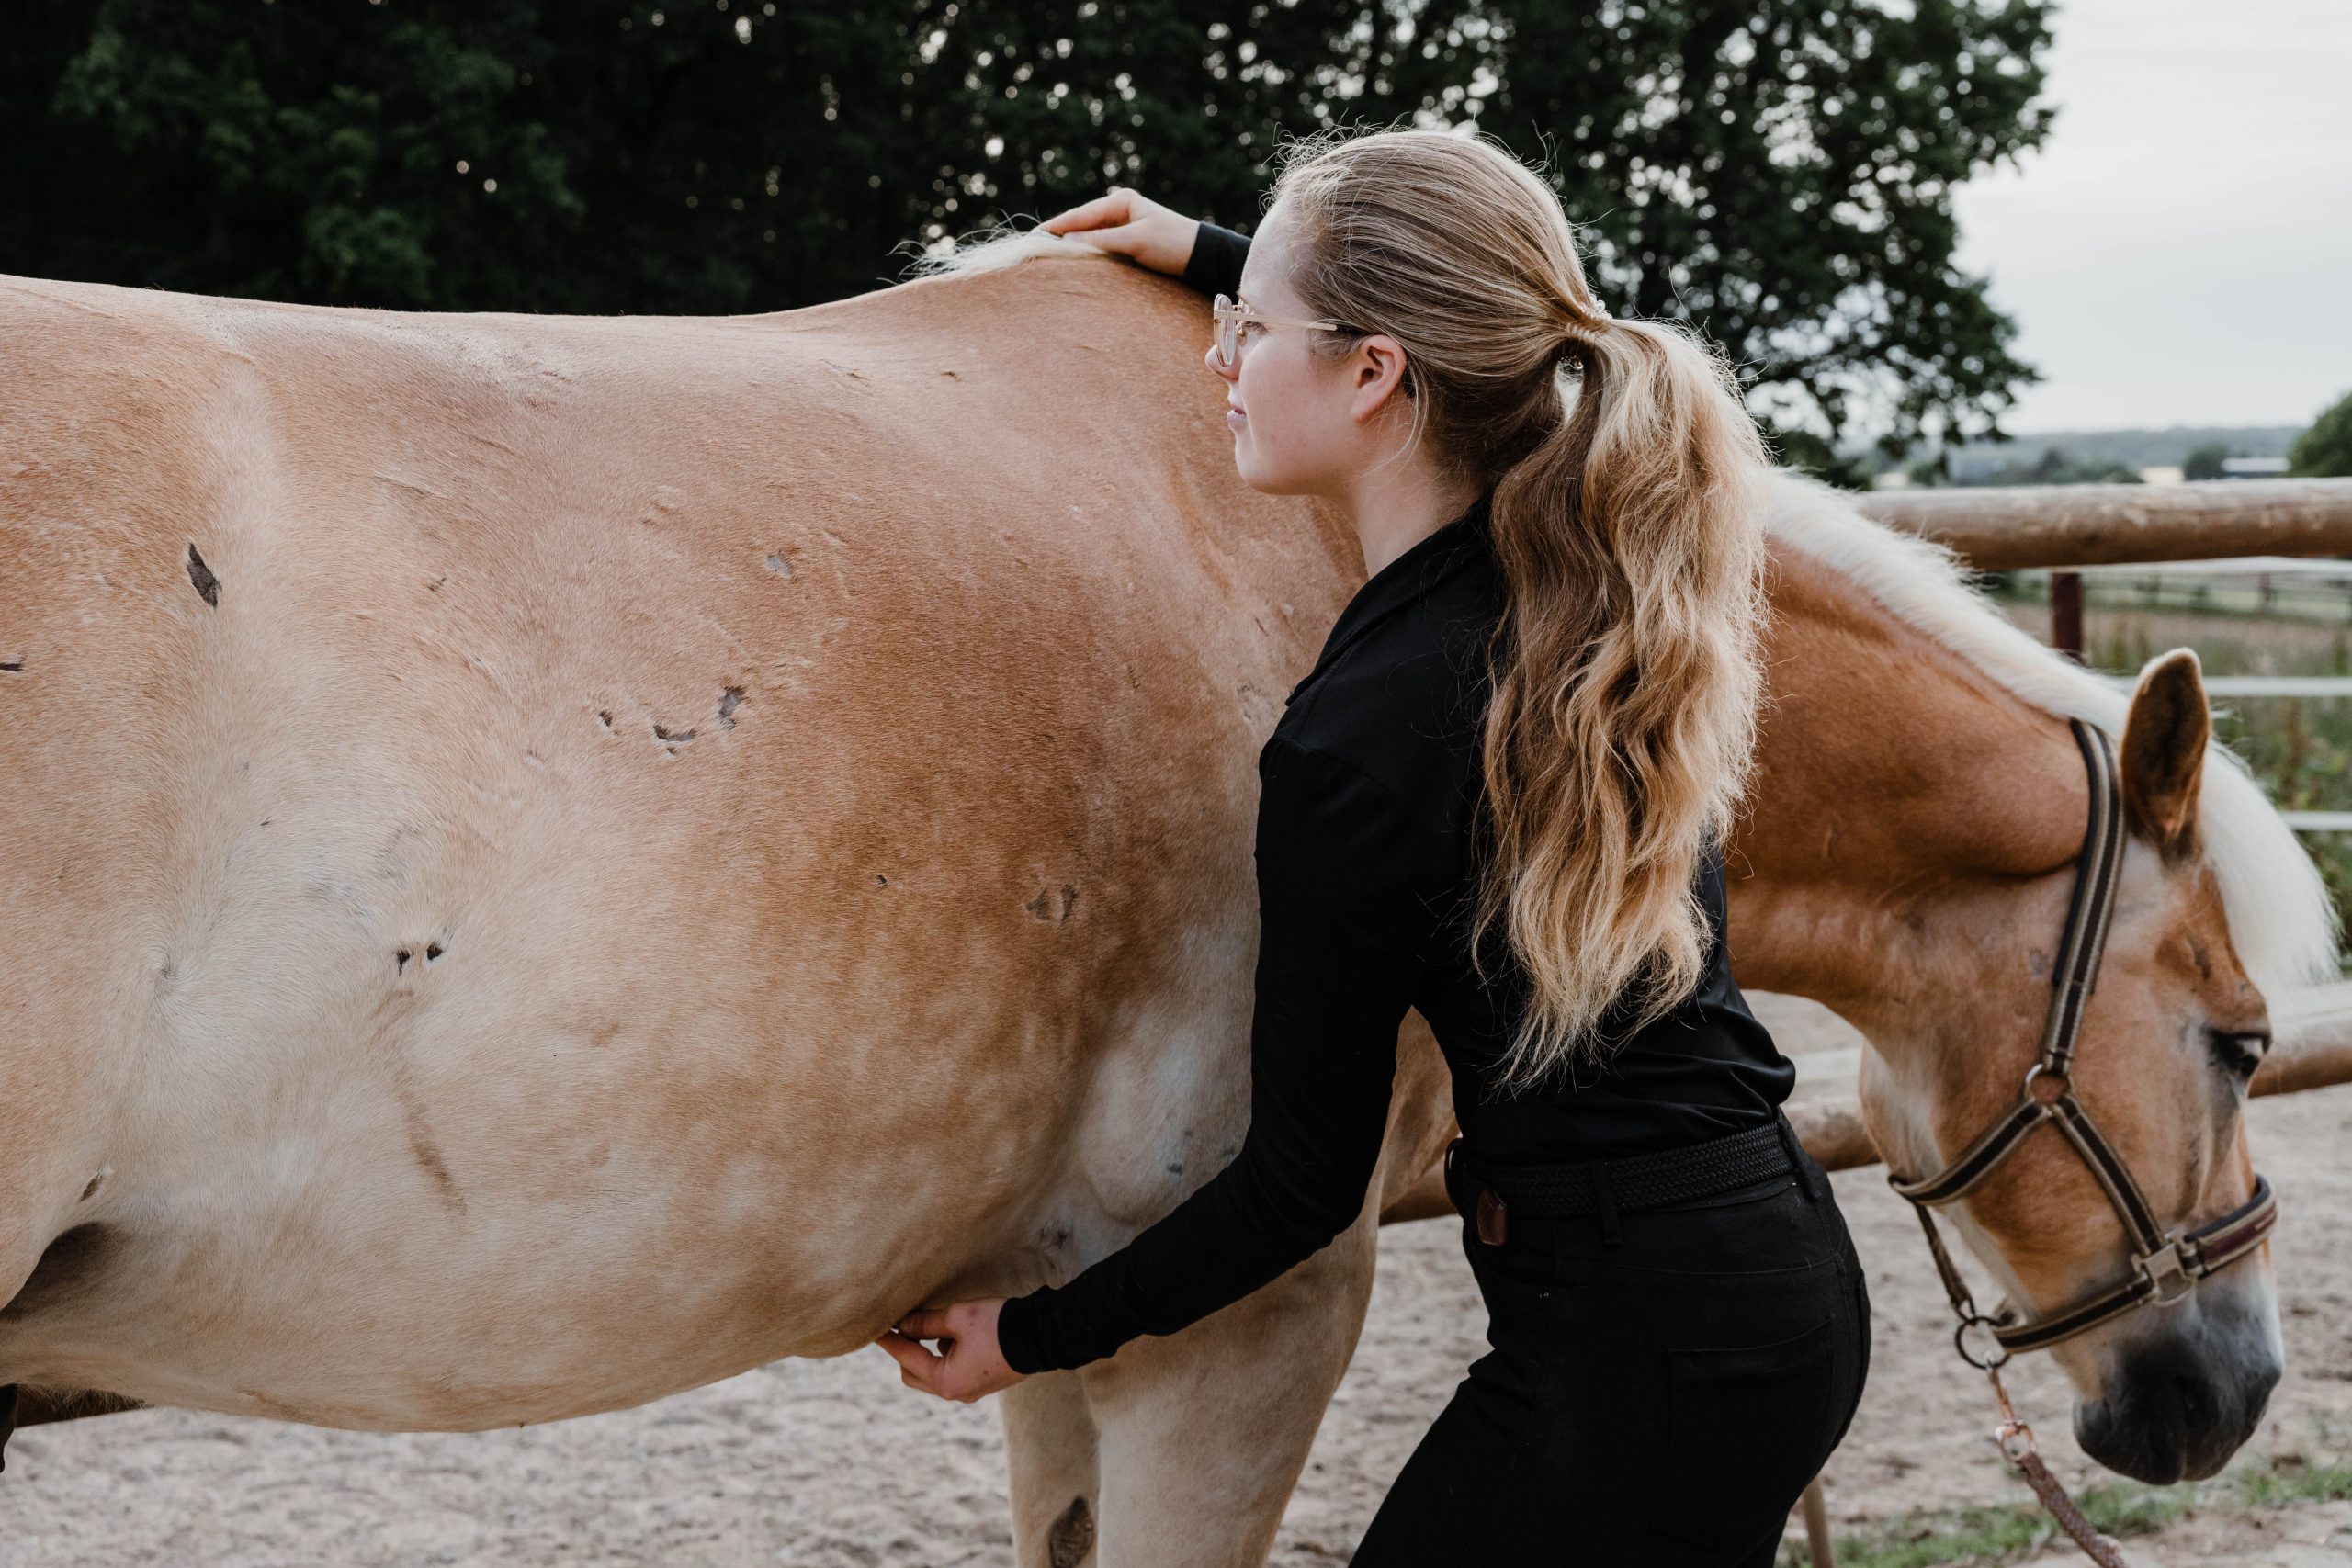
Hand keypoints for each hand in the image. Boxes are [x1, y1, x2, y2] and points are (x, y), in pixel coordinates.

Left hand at [874, 1298, 1028, 1402]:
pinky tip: (953, 1336)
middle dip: (905, 1352)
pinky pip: (954, 1372)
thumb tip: (903, 1324)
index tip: (874, 1329)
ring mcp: (972, 1390)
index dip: (889, 1341)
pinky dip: (945, 1356)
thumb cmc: (999, 1326)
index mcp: (946, 1381)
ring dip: (926, 1354)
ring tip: (927, 1326)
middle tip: (899, 1327)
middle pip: (915, 1374)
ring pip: (935, 1374)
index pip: (906, 1359)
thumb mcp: (958, 1318)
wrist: (1043, 1336)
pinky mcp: (984, 1383)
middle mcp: (956, 1392)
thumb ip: (925, 1323)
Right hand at [1037, 187, 1200, 277]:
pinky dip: (1087, 252)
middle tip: (1033, 247)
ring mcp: (1123, 225)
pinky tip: (1074, 261)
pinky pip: (1100, 246)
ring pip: (1089, 236)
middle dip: (1060, 235)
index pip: (1080, 215)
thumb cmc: (1172, 244)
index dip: (1056, 226)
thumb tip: (1066, 243)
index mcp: (1120, 202)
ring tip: (1047, 256)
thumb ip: (1101, 241)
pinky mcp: (1129, 242)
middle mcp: (1119, 210)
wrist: (1202, 256)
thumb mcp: (1135, 241)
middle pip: (1081, 224)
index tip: (1034, 236)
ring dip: (1072, 245)